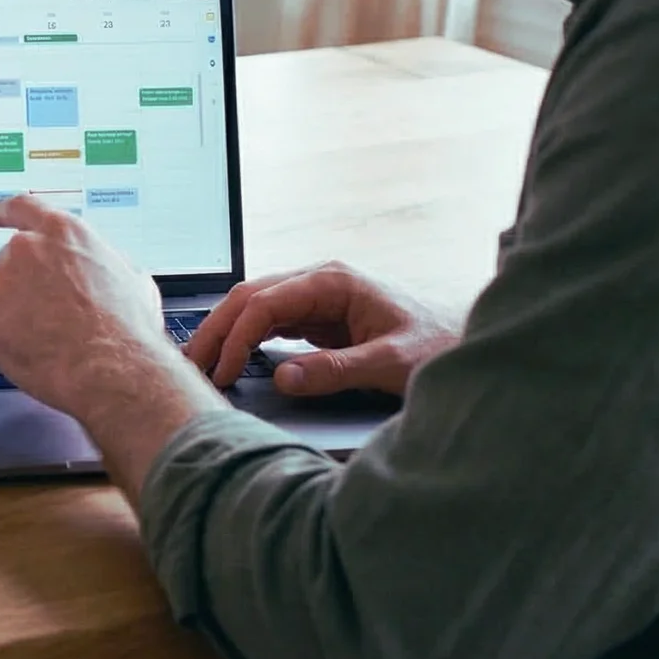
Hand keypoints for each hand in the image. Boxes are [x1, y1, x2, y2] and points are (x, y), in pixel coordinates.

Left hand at [0, 195, 225, 498]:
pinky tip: (26, 351)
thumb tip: (94, 263)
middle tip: (45, 316)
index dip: (5, 212)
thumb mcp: (131, 276)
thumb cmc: (128, 331)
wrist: (112, 371)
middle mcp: (25, 248)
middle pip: (8, 262)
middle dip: (21, 287)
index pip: (22, 208)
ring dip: (8, 313)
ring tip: (45, 339)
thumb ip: (99, 259)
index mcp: (62, 232)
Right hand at [184, 261, 459, 395]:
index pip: (266, 301)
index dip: (238, 337)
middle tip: (190, 365)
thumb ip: (335, 370)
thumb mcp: (390, 363)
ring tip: (201, 364)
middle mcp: (320, 281)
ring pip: (255, 308)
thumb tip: (282, 378)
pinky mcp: (320, 317)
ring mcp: (318, 297)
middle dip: (217, 330)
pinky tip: (232, 360)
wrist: (468, 342)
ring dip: (226, 334)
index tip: (223, 371)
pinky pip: (271, 322)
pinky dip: (246, 340)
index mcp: (333, 281)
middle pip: (250, 297)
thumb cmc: (439, 345)